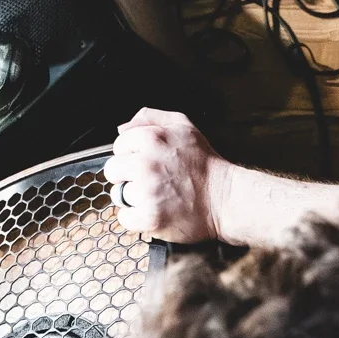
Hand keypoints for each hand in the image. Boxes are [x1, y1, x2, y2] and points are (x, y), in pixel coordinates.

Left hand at [104, 108, 225, 242]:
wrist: (225, 198)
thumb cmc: (204, 163)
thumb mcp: (182, 126)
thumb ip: (150, 118)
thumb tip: (121, 128)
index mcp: (152, 138)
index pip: (118, 145)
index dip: (131, 154)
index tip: (146, 161)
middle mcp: (147, 163)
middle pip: (113, 170)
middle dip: (127, 175)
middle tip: (149, 180)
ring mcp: (147, 192)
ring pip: (119, 194)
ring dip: (133, 198)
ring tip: (156, 196)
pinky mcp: (150, 217)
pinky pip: (125, 218)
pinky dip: (136, 219)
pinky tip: (154, 211)